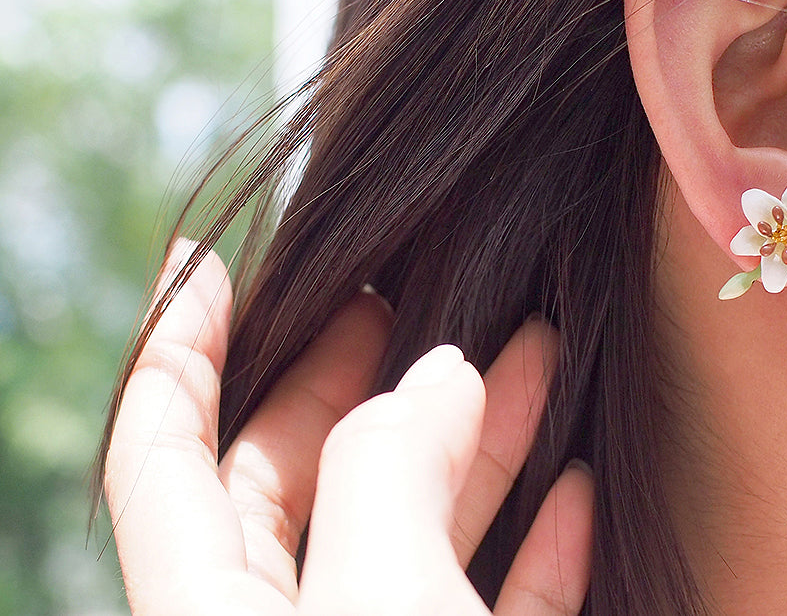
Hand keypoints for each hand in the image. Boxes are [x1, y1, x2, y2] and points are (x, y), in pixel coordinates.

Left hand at [104, 241, 593, 614]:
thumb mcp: (378, 593)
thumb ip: (390, 468)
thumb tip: (442, 376)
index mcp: (212, 610)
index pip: (162, 454)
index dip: (177, 347)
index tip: (210, 258)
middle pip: (296, 475)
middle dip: (359, 372)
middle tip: (408, 299)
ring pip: (415, 528)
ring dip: (480, 440)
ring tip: (534, 351)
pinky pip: (491, 602)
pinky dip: (533, 547)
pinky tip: (571, 490)